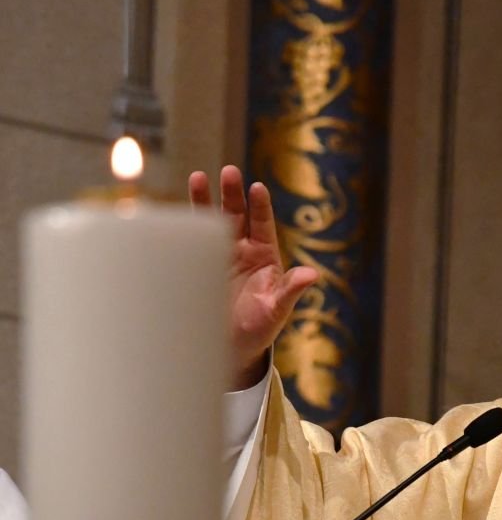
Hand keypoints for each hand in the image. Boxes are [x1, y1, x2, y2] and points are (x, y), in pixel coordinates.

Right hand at [189, 166, 318, 388]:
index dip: (260, 206)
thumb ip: (291, 291)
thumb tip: (312, 275)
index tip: (258, 187)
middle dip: (232, 194)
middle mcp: (241, 251)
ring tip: (198, 176)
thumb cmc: (260, 328)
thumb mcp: (277, 310)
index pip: (263, 224)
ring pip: (210, 222)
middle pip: (236, 215)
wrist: (229, 347)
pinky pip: (188, 243)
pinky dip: (181, 228)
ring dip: (204, 200)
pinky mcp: (196, 268)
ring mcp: (217, 256)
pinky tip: (171, 213)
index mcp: (264, 257)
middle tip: (229, 172)